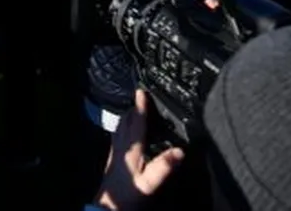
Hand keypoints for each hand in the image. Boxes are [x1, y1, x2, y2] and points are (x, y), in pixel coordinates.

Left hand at [94, 89, 184, 210]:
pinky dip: (124, 128)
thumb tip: (180, 150)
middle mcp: (120, 146)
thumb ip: (164, 166)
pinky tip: (127, 133)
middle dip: (133, 108)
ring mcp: (115, 152)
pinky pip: (118, 136)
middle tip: (140, 97)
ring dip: (128, 117)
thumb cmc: (129, 194)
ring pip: (120, 128)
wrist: (110, 206)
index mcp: (130, 148)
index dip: (140, 106)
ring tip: (134, 110)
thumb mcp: (150, 182)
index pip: (135, 122)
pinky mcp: (113, 160)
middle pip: (125, 121)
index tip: (141, 91)